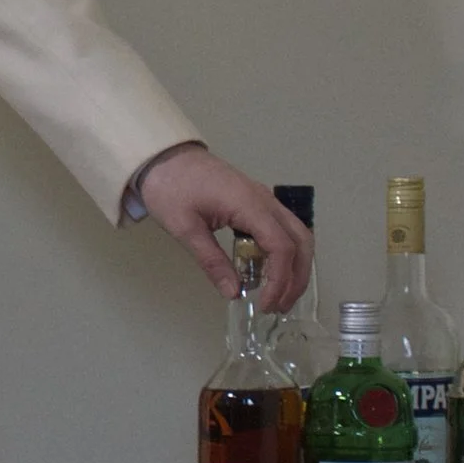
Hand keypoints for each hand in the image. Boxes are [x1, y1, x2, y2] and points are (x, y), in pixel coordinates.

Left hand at [134, 146, 312, 312]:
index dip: (279, 280)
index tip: (265, 304)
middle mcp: (265, 200)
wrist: (163, 156)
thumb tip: (233, 293)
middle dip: (297, 278)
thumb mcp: (185, 228)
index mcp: (249, 204)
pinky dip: (285, 253)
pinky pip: (283, 229)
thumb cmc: (170, 188)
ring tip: (280, 296)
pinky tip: (270, 273)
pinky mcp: (257, 201)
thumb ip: (211, 261)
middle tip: (279, 307)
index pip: (281, 247)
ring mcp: (264, 198)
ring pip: (298, 234)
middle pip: (300, 241)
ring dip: (296, 266)